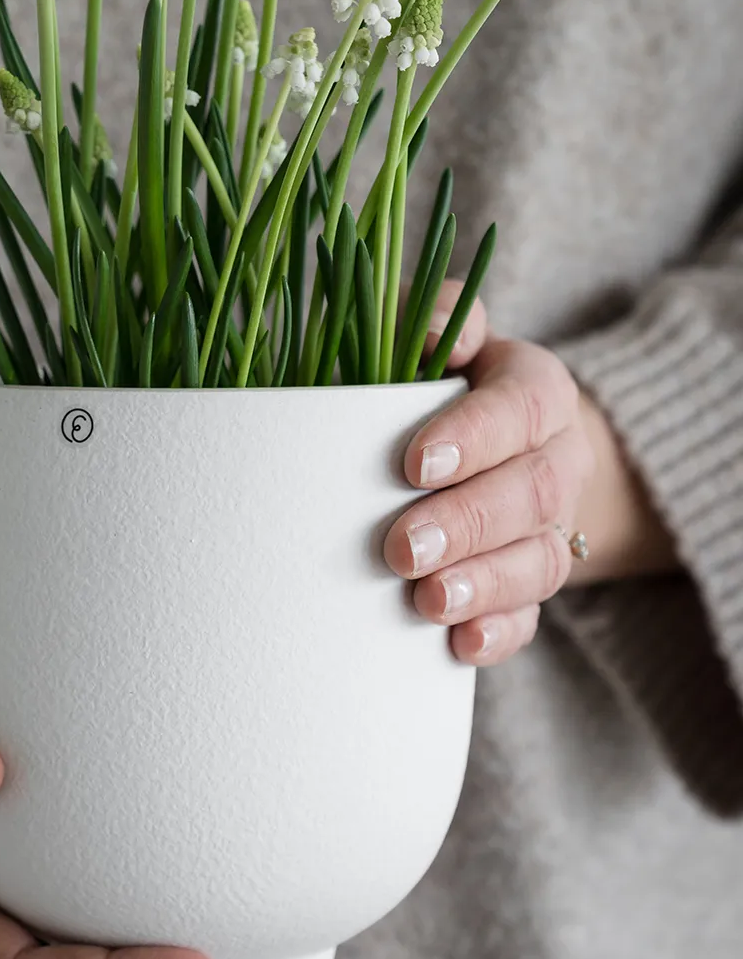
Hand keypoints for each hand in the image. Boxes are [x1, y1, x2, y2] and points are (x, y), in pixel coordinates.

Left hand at [385, 286, 676, 665]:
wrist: (476, 444)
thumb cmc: (431, 378)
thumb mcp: (435, 332)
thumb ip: (436, 314)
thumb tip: (441, 333)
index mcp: (536, 390)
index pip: (520, 409)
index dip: (474, 438)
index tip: (415, 464)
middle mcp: (557, 459)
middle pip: (533, 494)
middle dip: (467, 523)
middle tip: (401, 547)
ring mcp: (550, 528)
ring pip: (541, 561)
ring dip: (484, 584)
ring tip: (427, 600)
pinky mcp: (531, 584)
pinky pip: (532, 617)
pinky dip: (499, 632)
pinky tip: (460, 644)